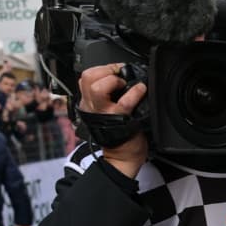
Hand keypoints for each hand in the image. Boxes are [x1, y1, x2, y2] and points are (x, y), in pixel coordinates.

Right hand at [79, 62, 149, 177]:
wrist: (122, 157)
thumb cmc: (117, 133)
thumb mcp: (104, 111)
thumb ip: (107, 95)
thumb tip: (121, 76)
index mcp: (88, 102)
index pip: (85, 77)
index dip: (102, 69)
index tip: (115, 71)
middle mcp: (92, 107)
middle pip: (87, 78)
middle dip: (105, 70)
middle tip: (119, 77)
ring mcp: (103, 113)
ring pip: (97, 88)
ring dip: (113, 81)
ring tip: (124, 85)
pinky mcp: (117, 120)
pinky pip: (124, 102)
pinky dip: (135, 92)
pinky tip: (141, 90)